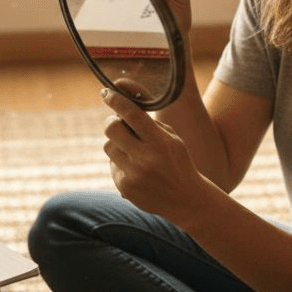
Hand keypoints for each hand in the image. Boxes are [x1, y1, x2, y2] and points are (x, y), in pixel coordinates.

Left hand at [100, 87, 210, 224]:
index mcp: (160, 142)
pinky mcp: (124, 188)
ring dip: (116, 144)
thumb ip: (149, 123)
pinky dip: (121, 163)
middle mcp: (145, 158)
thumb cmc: (178, 162)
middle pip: (111, 128)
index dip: (116, 100)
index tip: (106, 92)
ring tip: (132, 150)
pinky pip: (112, 165)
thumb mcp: (171, 139)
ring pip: (108, 147)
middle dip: (111, 122)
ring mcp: (133, 174)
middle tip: (117, 123)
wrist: (186, 199)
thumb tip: (121, 106)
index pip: (132, 114)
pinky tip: (137, 170)